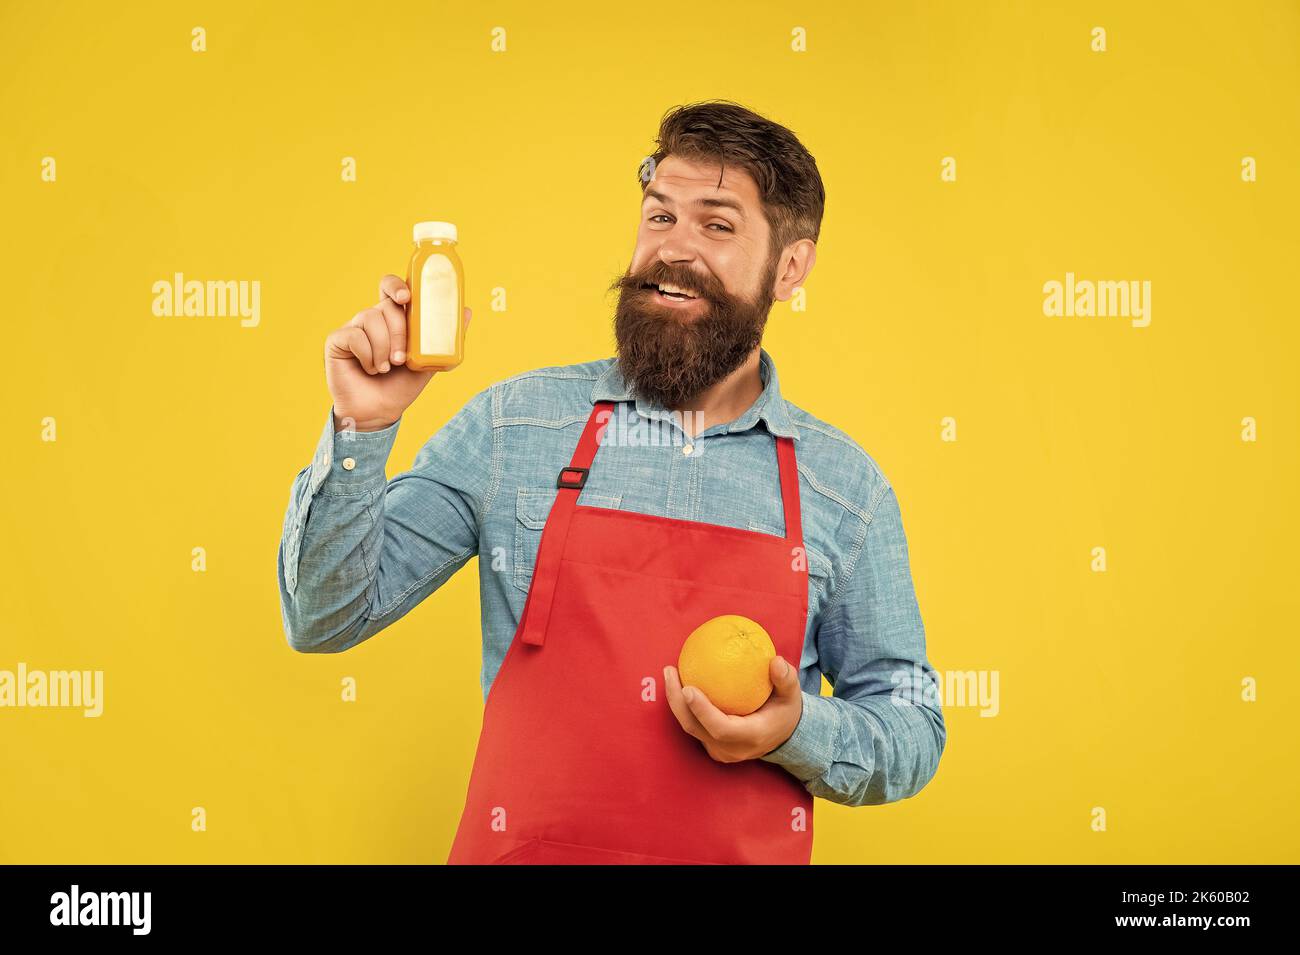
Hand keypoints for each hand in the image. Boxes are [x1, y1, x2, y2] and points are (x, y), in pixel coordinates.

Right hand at [324, 274, 472, 431]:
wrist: (379, 412)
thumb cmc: (401, 386)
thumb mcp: (428, 361)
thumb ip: (443, 338)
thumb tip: (466, 311)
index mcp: (393, 319)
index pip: (391, 288)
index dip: (397, 285)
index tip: (407, 297)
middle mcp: (372, 318)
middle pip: (385, 304)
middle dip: (399, 331)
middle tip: (402, 359)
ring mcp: (354, 327)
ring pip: (370, 318)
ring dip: (384, 347)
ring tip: (386, 368)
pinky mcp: (337, 340)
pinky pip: (354, 335)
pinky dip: (367, 355)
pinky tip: (370, 369)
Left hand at [663, 656, 803, 762]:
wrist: (783, 738)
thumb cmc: (785, 711)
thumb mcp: (792, 695)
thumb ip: (786, 679)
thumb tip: (774, 661)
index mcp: (751, 737)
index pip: (721, 728)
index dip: (702, 710)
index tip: (688, 687)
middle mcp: (732, 749)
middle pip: (695, 728)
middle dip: (677, 701)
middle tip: (670, 671)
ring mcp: (721, 751)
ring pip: (691, 728)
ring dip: (676, 702)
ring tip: (670, 673)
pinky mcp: (713, 747)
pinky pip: (694, 726)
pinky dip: (685, 706)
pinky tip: (680, 681)